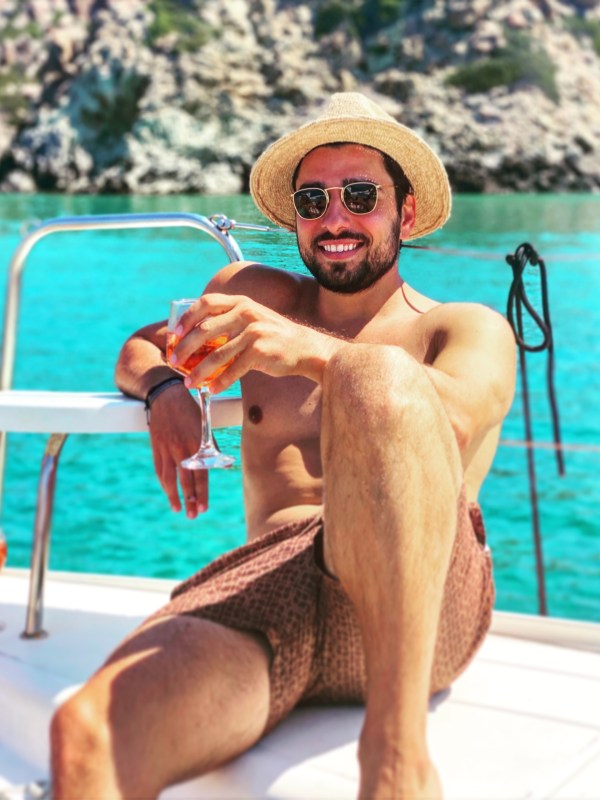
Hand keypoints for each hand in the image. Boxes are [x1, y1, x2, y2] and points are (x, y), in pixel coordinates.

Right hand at [147, 383, 207, 517]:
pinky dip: (164, 483)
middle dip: (190, 500)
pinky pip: (159, 470)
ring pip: (170, 478)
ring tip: (178, 509)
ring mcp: (167, 449)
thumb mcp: (205, 426)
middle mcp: (182, 448)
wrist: (166, 396)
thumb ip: (212, 448)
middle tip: (193, 516)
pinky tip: (169, 492)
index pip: (202, 474)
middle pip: (186, 480)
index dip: (203, 492)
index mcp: (197, 444)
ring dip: (174, 496)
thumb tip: (224, 465)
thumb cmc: (191, 411)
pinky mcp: (156, 447)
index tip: (204, 508)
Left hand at [169, 293, 339, 390]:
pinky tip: (212, 390)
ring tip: (188, 383)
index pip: (206, 303)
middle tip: (174, 361)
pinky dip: (220, 382)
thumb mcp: (254, 319)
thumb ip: (230, 321)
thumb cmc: (275, 336)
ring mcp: (254, 332)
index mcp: (242, 303)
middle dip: (185, 348)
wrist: (306, 348)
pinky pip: (233, 370)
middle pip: (205, 330)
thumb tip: (198, 337)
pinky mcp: (260, 352)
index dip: (187, 318)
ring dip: (199, 371)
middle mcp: (246, 313)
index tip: (175, 333)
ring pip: (217, 354)